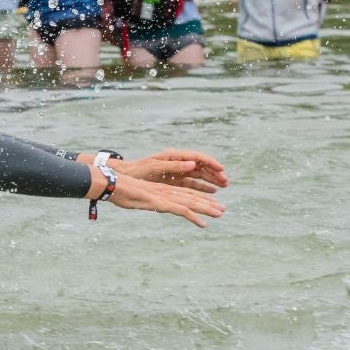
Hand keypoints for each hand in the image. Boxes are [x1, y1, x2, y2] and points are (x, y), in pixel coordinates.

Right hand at [104, 174, 226, 227]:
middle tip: (222, 209)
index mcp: (160, 189)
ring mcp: (163, 196)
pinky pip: (180, 210)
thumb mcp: (135, 197)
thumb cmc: (118, 190)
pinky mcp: (160, 202)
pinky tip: (203, 224)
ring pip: (190, 202)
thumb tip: (148, 202)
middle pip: (191, 196)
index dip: (198, 198)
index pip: (183, 193)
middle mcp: (165, 191)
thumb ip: (145, 199)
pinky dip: (193, 217)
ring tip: (220, 213)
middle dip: (207, 203)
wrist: (110, 183)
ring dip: (206, 208)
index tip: (209, 203)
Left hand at [114, 149, 228, 193]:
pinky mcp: (173, 182)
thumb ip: (174, 166)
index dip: (211, 163)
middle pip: (200, 166)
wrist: (123, 177)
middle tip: (226, 182)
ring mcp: (176, 172)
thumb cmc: (137, 170)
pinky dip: (201, 187)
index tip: (221, 169)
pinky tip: (211, 192)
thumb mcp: (154, 168)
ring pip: (198, 175)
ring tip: (223, 186)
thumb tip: (193, 164)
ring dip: (210, 181)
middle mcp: (177, 163)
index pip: (197, 157)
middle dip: (214, 173)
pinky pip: (191, 184)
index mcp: (174, 156)